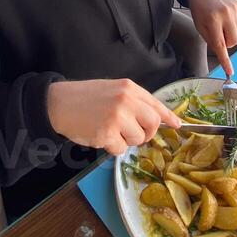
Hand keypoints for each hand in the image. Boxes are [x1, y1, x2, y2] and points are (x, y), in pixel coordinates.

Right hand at [46, 78, 181, 154]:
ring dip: (126, 140)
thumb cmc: (86, 97)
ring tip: (109, 129)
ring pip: (138, 139)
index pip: (156, 104)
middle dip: (145, 133)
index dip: (169, 117)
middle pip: (153, 125)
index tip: (178, 125)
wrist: (58, 103)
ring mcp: (117, 117)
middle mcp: (127, 100)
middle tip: (130, 132)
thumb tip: (158, 118)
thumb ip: (134, 101)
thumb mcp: (114, 90)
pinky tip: (100, 135)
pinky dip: (112, 147)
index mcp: (130, 88)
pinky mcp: (107, 133)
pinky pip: (121, 149)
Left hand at [186, 0, 236, 75]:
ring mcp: (234, 9)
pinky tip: (223, 15)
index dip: (225, 60)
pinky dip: (231, 23)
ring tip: (219, 21)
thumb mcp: (199, 25)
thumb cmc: (198, 8)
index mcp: (212, 20)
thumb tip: (222, 50)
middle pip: (233, 41)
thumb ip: (210, 39)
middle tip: (217, 35)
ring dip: (228, 32)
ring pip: (236, 32)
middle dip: (227, 43)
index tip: (230, 71)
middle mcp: (225, 14)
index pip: (220, 44)